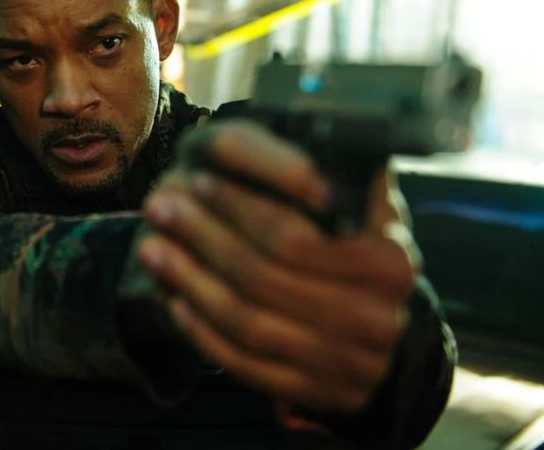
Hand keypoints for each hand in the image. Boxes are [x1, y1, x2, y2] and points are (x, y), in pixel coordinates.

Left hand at [136, 120, 416, 413]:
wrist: (371, 320)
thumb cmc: (348, 239)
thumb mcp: (358, 197)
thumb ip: (337, 171)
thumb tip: (311, 150)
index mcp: (391, 260)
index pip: (301, 235)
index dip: (243, 207)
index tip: (199, 179)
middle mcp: (379, 317)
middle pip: (266, 276)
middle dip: (204, 237)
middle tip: (159, 205)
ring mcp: (348, 363)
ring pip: (247, 320)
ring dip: (190, 281)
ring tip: (151, 246)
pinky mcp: (317, 393)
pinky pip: (244, 364)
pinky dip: (202, 331)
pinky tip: (173, 299)